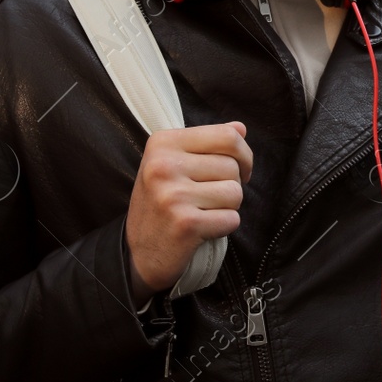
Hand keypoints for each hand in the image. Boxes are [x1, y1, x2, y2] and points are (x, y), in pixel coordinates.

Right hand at [125, 121, 252, 301]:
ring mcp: (173, 195)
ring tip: (202, 212)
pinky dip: (224, 226)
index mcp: (162, 143)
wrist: (138, 253)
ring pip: (236, 193)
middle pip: (233, 166)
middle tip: (206, 198)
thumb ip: (208, 144)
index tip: (239, 169)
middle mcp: (163, 165)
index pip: (228, 135)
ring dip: (227, 207)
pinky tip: (202, 229)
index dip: (243, 154)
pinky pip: (232, 219)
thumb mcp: (175, 164)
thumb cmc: (162, 204)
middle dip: (231, 185)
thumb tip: (240, 128)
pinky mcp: (185, 223)